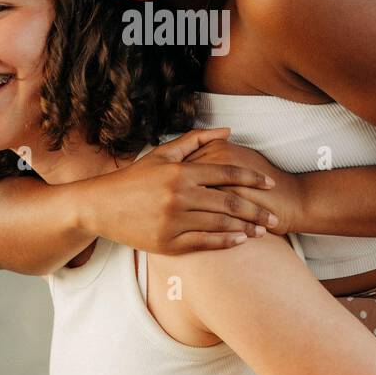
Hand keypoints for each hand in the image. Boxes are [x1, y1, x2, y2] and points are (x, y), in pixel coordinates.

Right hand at [92, 126, 280, 252]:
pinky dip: (225, 242)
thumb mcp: (162, 154)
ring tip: (262, 231)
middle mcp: (179, 196)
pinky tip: (240, 241)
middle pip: (229, 202)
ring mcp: (173, 222)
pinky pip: (204, 244)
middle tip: (275, 216)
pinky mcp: (167, 243)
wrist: (100, 206)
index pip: (226, 174)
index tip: (270, 185)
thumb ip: (196, 140)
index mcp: (180, 172)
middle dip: (256, 210)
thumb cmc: (134, 178)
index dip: (252, 179)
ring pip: (220, 225)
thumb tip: (228, 131)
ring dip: (245, 228)